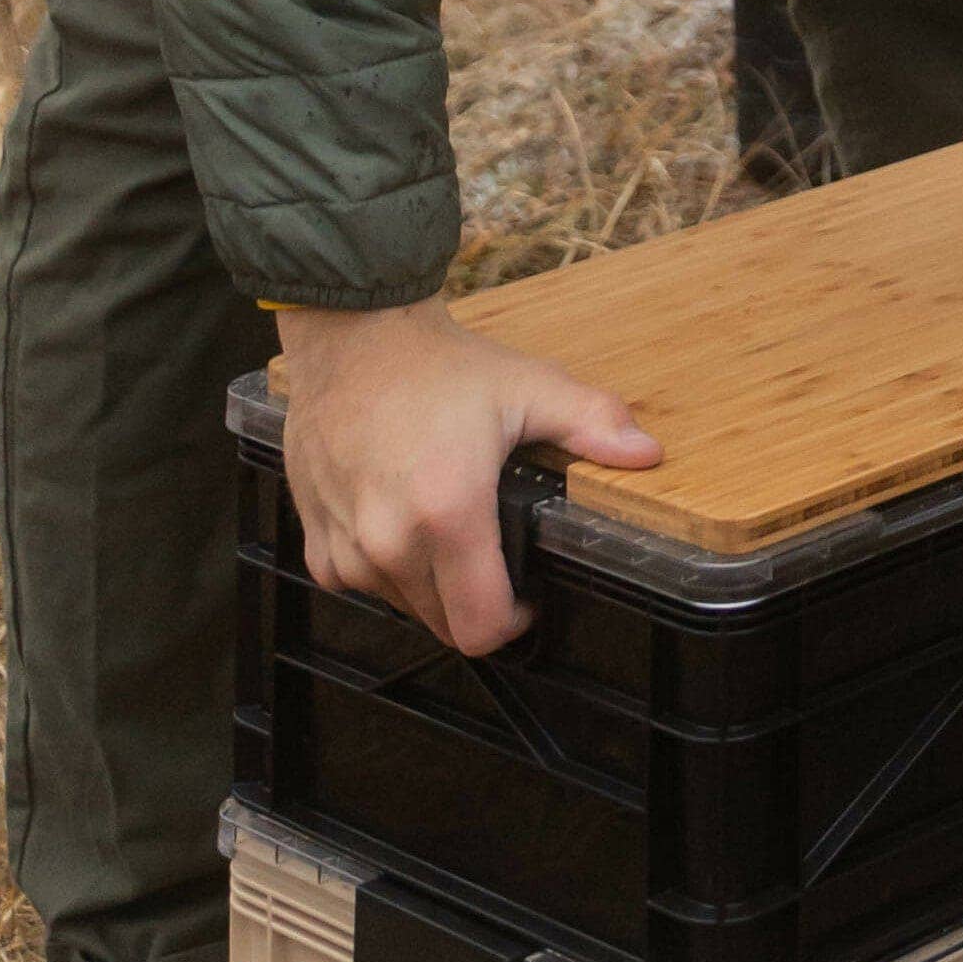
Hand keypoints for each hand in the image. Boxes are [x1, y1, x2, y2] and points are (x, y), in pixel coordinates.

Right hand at [273, 297, 659, 655]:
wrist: (354, 334)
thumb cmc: (438, 365)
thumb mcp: (528, 387)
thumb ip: (592, 423)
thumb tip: (647, 453)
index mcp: (447, 515)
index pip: (481, 628)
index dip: (515, 622)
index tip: (526, 594)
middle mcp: (389, 542)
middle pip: (444, 624)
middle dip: (475, 601)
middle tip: (491, 551)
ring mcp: (347, 545)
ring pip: (401, 605)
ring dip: (428, 583)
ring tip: (446, 524)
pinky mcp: (315, 538)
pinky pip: (356, 582)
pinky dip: (382, 567)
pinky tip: (399, 518)